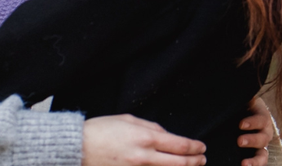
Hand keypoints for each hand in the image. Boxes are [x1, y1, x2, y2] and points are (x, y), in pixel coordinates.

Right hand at [82, 114, 205, 165]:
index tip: (201, 147)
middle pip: (180, 163)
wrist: (79, 148)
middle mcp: (145, 157)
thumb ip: (151, 127)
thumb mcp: (128, 120)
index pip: (180, 145)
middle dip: (195, 161)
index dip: (195, 147)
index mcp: (145, 138)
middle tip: (202, 159)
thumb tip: (167, 135)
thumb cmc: (100, 131)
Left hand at [238, 97, 274, 165]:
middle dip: (252, 140)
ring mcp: (260, 147)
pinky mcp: (254, 155)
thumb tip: (247, 94)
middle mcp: (264, 133)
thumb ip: (246, 98)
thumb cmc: (243, 105)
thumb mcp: (245, 100)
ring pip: (262, 156)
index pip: (261, 120)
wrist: (243, 115)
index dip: (252, 123)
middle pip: (262, 139)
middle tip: (239, 141)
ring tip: (244, 164)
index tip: (240, 124)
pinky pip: (257, 163)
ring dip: (255, 161)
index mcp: (262, 118)